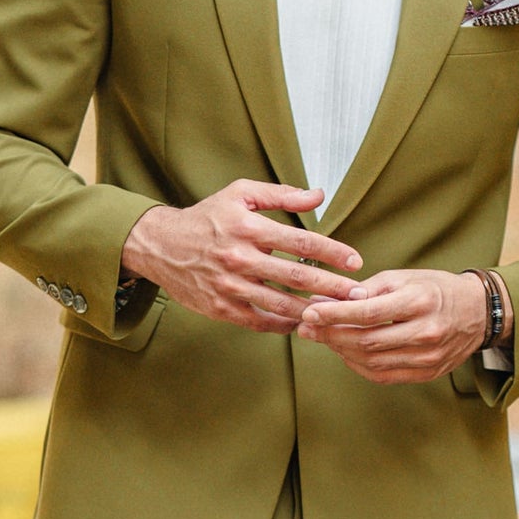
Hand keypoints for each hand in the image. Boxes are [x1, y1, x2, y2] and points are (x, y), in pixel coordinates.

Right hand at [121, 181, 362, 330]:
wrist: (161, 245)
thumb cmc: (207, 217)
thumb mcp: (240, 193)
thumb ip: (281, 194)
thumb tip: (319, 195)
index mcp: (248, 227)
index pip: (301, 241)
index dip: (332, 252)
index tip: (355, 261)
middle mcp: (239, 257)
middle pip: (296, 277)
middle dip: (332, 287)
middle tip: (358, 294)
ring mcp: (229, 286)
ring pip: (281, 304)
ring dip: (313, 311)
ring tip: (337, 313)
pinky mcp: (220, 308)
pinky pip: (259, 321)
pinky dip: (284, 325)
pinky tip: (303, 323)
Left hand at [295, 268, 490, 383]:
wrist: (479, 312)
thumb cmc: (437, 289)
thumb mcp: (406, 278)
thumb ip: (369, 290)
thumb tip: (332, 300)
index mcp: (420, 302)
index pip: (368, 312)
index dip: (334, 315)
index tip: (310, 312)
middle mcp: (426, 332)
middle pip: (366, 341)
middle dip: (331, 335)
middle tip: (307, 328)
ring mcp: (428, 357)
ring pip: (372, 362)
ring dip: (341, 351)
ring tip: (324, 338)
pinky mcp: (427, 373)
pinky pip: (383, 375)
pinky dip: (359, 365)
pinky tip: (346, 352)